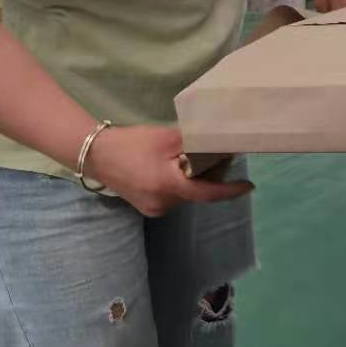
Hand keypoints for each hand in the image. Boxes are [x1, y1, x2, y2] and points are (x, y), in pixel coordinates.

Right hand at [83, 125, 253, 217]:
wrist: (95, 153)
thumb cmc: (133, 143)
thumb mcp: (168, 137)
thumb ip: (197, 141)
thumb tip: (223, 140)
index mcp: (170, 188)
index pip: (209, 193)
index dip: (231, 190)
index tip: (249, 186)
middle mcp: (163, 204)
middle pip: (197, 193)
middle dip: (210, 177)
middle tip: (219, 158)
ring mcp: (153, 208)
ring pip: (185, 195)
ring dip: (194, 181)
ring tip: (195, 161)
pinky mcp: (146, 207)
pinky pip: (173, 197)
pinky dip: (180, 185)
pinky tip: (177, 169)